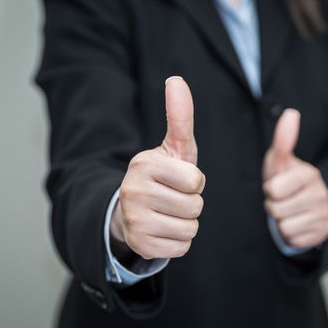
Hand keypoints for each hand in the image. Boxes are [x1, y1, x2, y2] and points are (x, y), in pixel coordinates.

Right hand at [110, 76, 204, 259]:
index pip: (195, 180)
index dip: (194, 181)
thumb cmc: (163, 176)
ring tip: (168, 212)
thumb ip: (180, 116)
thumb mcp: (173, 148)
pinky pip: (181, 247)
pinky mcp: (139, 245)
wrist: (132, 209)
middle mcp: (132, 191)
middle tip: (173, 197)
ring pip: (190, 228)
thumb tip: (176, 80)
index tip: (179, 178)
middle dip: (191, 203)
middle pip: (195, 206)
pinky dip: (178, 240)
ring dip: (186, 222)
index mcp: (143, 164)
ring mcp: (134, 220)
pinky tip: (163, 229)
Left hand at [262, 109, 327, 248]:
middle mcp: (321, 195)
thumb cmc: (287, 180)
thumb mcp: (281, 161)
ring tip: (289, 211)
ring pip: (285, 227)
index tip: (276, 186)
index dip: (270, 189)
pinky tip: (297, 223)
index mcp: (310, 175)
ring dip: (281, 221)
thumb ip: (284, 139)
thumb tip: (291, 113)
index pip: (274, 190)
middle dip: (274, 206)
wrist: (308, 204)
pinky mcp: (323, 234)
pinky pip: (294, 240)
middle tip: (282, 200)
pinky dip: (291, 234)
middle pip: (276, 210)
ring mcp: (324, 215)